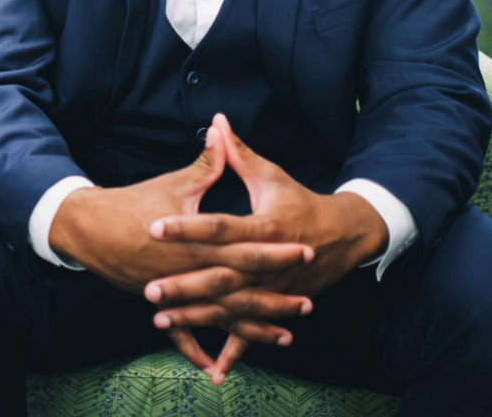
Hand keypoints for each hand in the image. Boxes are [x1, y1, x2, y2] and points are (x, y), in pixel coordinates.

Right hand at [49, 125, 312, 372]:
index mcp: (197, 242)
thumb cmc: (136, 202)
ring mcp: (176, 293)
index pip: (246, 247)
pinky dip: (202, 350)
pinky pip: (185, 335)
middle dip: (276, 294)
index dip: (277, 249)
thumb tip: (223, 128)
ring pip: (220, 316)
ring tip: (287, 334)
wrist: (91, 228)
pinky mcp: (162, 304)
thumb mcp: (176, 182)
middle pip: (241, 288)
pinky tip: (221, 369)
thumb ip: (207, 161)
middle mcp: (190, 272)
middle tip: (309, 299)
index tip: (305, 249)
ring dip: (253, 326)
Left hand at [148, 113, 388, 381]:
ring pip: (230, 308)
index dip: (187, 227)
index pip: (220, 227)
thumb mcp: (271, 175)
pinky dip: (233, 351)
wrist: (342, 236)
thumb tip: (217, 121)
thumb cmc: (300, 200)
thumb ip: (238, 152)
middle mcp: (269, 262)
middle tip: (149, 288)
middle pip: (221, 275)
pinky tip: (211, 370)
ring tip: (159, 318)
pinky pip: (252, 332)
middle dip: (184, 284)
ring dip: (196, 316)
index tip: (155, 226)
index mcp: (265, 226)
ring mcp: (274, 289)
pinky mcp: (278, 306)